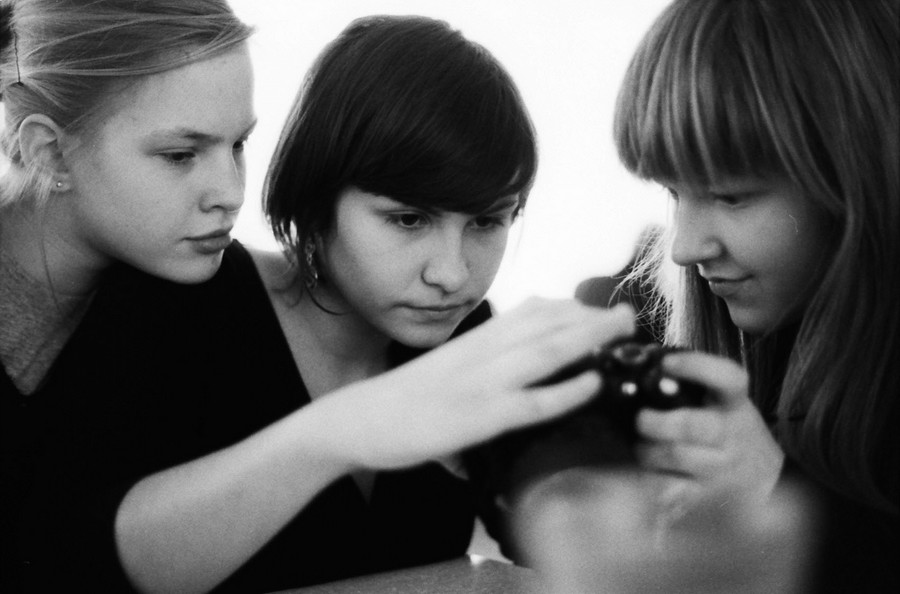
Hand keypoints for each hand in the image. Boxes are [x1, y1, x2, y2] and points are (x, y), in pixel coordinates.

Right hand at [319, 298, 635, 469]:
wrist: (357, 418)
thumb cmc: (399, 400)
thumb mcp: (441, 369)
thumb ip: (473, 363)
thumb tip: (500, 369)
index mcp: (473, 342)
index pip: (527, 314)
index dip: (566, 308)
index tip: (594, 307)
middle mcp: (482, 354)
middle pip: (545, 325)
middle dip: (591, 316)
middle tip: (628, 311)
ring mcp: (483, 383)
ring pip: (547, 352)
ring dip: (590, 338)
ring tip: (624, 329)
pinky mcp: (480, 417)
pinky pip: (532, 401)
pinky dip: (566, 390)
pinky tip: (593, 382)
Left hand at [634, 352, 784, 511]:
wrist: (764, 483)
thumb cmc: (729, 430)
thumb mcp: (725, 402)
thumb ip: (693, 382)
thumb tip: (646, 357)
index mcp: (734, 403)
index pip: (727, 378)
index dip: (697, 366)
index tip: (667, 363)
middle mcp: (729, 433)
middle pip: (691, 424)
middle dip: (657, 421)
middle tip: (641, 419)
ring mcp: (718, 466)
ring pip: (675, 455)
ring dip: (647, 450)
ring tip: (641, 447)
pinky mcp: (703, 494)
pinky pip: (669, 488)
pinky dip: (652, 482)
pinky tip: (647, 476)